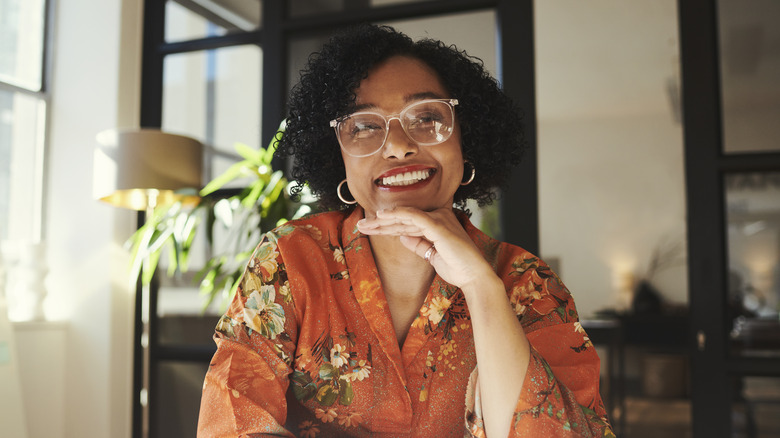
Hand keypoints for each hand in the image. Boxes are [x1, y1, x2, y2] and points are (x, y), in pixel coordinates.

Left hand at [356, 207, 494, 290]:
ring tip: (364, 224)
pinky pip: (413, 215)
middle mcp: (439, 216)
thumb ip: (418, 244)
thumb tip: (402, 236)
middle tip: (360, 224)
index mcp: (438, 222)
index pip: (407, 223)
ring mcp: (438, 219)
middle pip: (403, 219)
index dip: (387, 226)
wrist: (473, 276)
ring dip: (382, 221)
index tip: (369, 229)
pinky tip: (382, 215)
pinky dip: (397, 214)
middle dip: (380, 223)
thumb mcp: (432, 255)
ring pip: (404, 217)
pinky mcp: (437, 225)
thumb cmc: (457, 267)